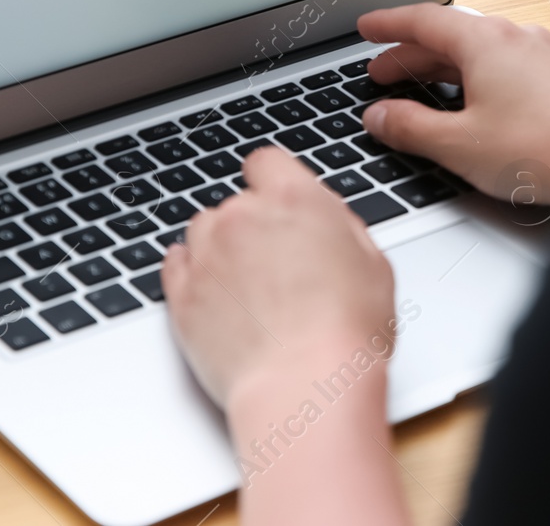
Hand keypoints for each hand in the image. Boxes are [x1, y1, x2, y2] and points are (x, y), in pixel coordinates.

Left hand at [163, 147, 397, 411]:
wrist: (303, 387)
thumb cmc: (346, 334)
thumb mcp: (374, 265)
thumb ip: (341, 228)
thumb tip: (327, 222)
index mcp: (294, 199)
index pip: (266, 161)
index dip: (272, 183)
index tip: (277, 203)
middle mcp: (243, 217)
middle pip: (235, 202)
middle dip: (252, 227)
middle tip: (277, 267)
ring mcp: (206, 255)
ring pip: (202, 231)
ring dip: (220, 249)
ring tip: (249, 289)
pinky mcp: (181, 295)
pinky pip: (175, 265)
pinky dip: (192, 274)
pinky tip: (217, 296)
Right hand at [357, 4, 549, 211]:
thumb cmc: (542, 153)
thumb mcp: (457, 145)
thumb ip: (409, 127)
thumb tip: (379, 117)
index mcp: (486, 41)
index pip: (423, 20)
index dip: (388, 25)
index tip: (367, 27)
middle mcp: (516, 37)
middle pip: (451, 35)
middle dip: (411, 54)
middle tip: (382, 73)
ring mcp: (542, 54)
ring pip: (479, 50)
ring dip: (444, 66)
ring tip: (420, 89)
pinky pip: (505, 64)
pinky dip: (476, 76)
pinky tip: (471, 102)